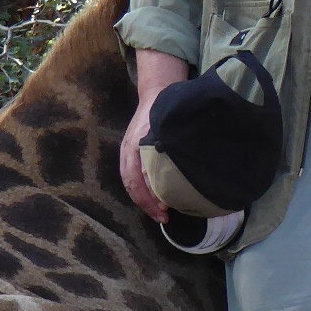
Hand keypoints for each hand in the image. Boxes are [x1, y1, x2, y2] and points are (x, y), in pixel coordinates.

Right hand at [119, 49, 187, 220]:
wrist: (155, 93)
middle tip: (165, 218)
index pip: (136, 179)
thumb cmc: (164, 109)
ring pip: (131, 183)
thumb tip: (183, 169)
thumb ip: (172, 146)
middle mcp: (128, 151)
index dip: (149, 198)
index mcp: (136, 145)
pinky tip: (156, 199)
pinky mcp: (131, 154)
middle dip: (147, 204)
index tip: (164, 211)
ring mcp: (127, 152)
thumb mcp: (168, 126)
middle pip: (132, 185)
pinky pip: (133, 178)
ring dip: (145, 201)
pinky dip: (143, 192)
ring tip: (161, 213)